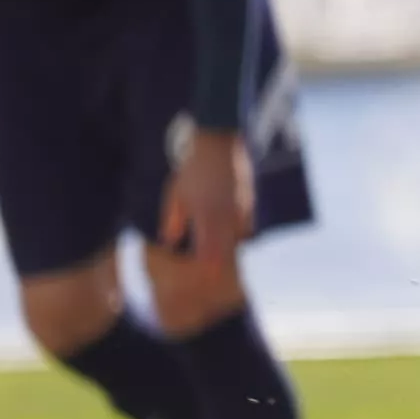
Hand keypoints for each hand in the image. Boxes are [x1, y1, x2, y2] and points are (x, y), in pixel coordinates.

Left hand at [157, 126, 254, 263]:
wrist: (217, 144)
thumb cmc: (192, 170)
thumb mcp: (175, 195)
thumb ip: (172, 222)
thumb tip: (169, 244)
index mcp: (206, 215)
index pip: (208, 252)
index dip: (205, 266)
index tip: (198, 273)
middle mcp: (227, 215)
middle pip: (228, 252)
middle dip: (220, 264)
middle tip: (211, 274)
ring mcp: (242, 209)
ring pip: (240, 240)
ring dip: (230, 249)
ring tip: (221, 256)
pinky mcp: (250, 203)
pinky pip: (248, 227)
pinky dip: (239, 235)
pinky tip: (231, 236)